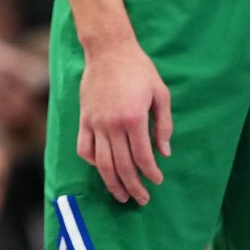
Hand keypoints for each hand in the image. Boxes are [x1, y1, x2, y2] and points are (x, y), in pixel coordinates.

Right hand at [78, 36, 169, 204]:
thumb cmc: (139, 69)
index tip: (157, 181)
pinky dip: (92, 162)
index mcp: (134, 119)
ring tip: (121, 196)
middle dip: (133, 187)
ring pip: (102, 163)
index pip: (143, 157)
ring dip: (112, 183)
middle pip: (122, 166)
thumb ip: (163, 125)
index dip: (151, 173)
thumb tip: (165, 153)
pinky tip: (102, 168)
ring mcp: (95, 123)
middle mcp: (113, 125)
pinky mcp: (84, 119)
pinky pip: (84, 148)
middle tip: (142, 199)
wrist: (108, 49)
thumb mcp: (160, 94)